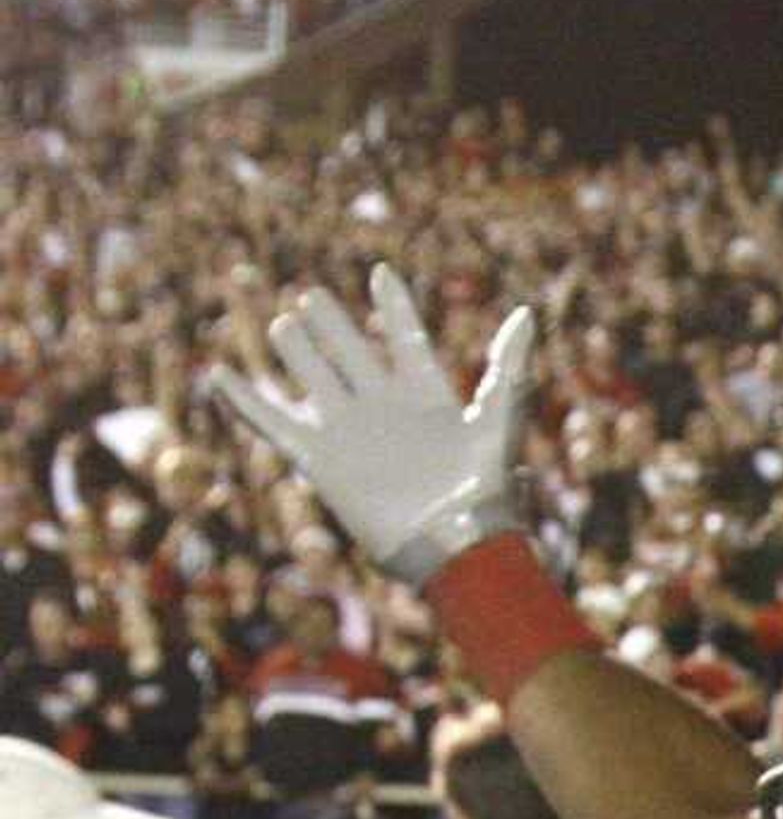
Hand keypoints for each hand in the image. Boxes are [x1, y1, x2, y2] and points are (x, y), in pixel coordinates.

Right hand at [210, 267, 537, 582]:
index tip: (382, 273)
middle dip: (333, 325)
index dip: (394, 307)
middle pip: (351, 353)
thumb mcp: (499, 419)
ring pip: (314, 379)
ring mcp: (350, 432)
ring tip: (282, 323)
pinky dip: (245, 401)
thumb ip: (508, 367)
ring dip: (298, 351)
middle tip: (312, 296)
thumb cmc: (485, 488)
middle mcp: (385, 408)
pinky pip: (274, 423)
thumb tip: (526, 313)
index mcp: (428, 395)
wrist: (454, 544)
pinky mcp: (321, 461)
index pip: (406, 338)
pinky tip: (218, 375)